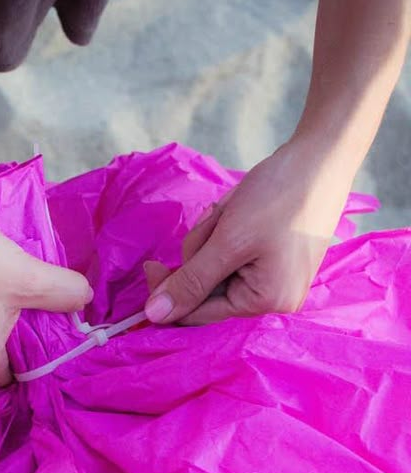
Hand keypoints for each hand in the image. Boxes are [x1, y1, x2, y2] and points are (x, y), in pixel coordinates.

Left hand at [144, 138, 354, 326]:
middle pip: (209, 290)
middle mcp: (275, 301)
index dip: (171, 292)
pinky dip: (226, 233)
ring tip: (232, 210)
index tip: (150, 266)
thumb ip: (190, 281)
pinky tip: (237, 212)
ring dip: (213, 237)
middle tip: (217, 218)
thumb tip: (155, 315)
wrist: (321, 157)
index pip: (200, 313)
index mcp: (266, 303)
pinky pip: (233, 256)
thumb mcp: (227, 241)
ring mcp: (277, 281)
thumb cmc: (278, 197)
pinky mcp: (275, 260)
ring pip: (217, 270)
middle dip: (202, 252)